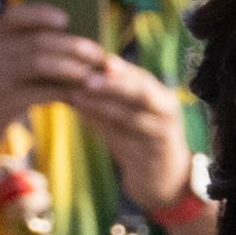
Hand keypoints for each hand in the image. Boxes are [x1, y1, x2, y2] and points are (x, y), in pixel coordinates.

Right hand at [0, 3, 105, 152]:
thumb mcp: (5, 64)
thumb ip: (30, 52)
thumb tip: (79, 47)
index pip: (16, 15)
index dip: (42, 14)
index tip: (66, 19)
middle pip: (38, 41)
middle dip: (73, 46)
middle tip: (98, 54)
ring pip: (39, 64)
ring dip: (70, 68)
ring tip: (92, 74)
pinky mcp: (4, 101)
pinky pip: (39, 92)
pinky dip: (62, 91)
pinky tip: (80, 94)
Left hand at [69, 54, 191, 211]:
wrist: (162, 178)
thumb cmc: (139, 142)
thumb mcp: (125, 117)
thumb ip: (105, 99)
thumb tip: (68, 75)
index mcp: (160, 96)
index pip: (138, 76)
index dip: (116, 66)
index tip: (90, 56)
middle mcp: (167, 110)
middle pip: (142, 91)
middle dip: (114, 83)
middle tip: (86, 76)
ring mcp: (164, 132)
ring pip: (133, 116)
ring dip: (105, 105)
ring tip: (77, 95)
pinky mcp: (156, 154)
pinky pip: (129, 139)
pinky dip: (107, 129)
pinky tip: (87, 120)